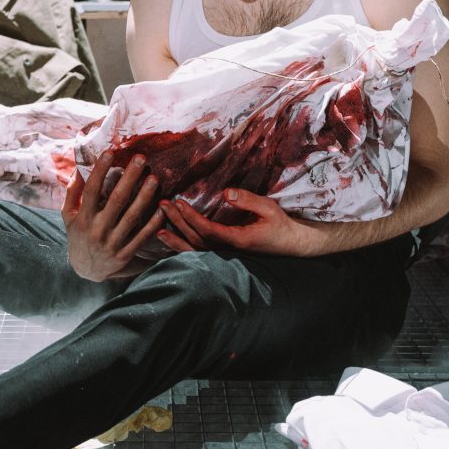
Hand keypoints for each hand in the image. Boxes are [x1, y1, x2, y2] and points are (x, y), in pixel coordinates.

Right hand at [64, 154, 165, 280]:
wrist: (85, 270)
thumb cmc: (78, 235)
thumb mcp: (67, 215)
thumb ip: (72, 192)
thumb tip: (79, 168)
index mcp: (82, 218)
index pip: (91, 190)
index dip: (100, 171)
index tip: (110, 152)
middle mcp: (97, 229)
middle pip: (116, 200)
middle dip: (129, 177)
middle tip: (141, 158)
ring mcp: (112, 242)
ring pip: (132, 217)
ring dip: (144, 196)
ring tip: (154, 178)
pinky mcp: (125, 254)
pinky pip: (141, 236)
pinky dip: (153, 223)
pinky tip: (162, 207)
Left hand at [159, 189, 319, 256]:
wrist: (291, 244)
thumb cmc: (281, 225)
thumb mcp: (268, 208)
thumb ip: (247, 200)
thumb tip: (224, 192)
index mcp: (239, 240)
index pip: (208, 230)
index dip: (192, 218)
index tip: (179, 204)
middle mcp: (229, 252)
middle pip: (196, 240)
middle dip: (178, 223)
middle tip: (162, 205)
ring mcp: (226, 256)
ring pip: (195, 251)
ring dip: (176, 238)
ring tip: (157, 228)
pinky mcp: (225, 256)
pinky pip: (200, 254)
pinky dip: (183, 248)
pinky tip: (170, 241)